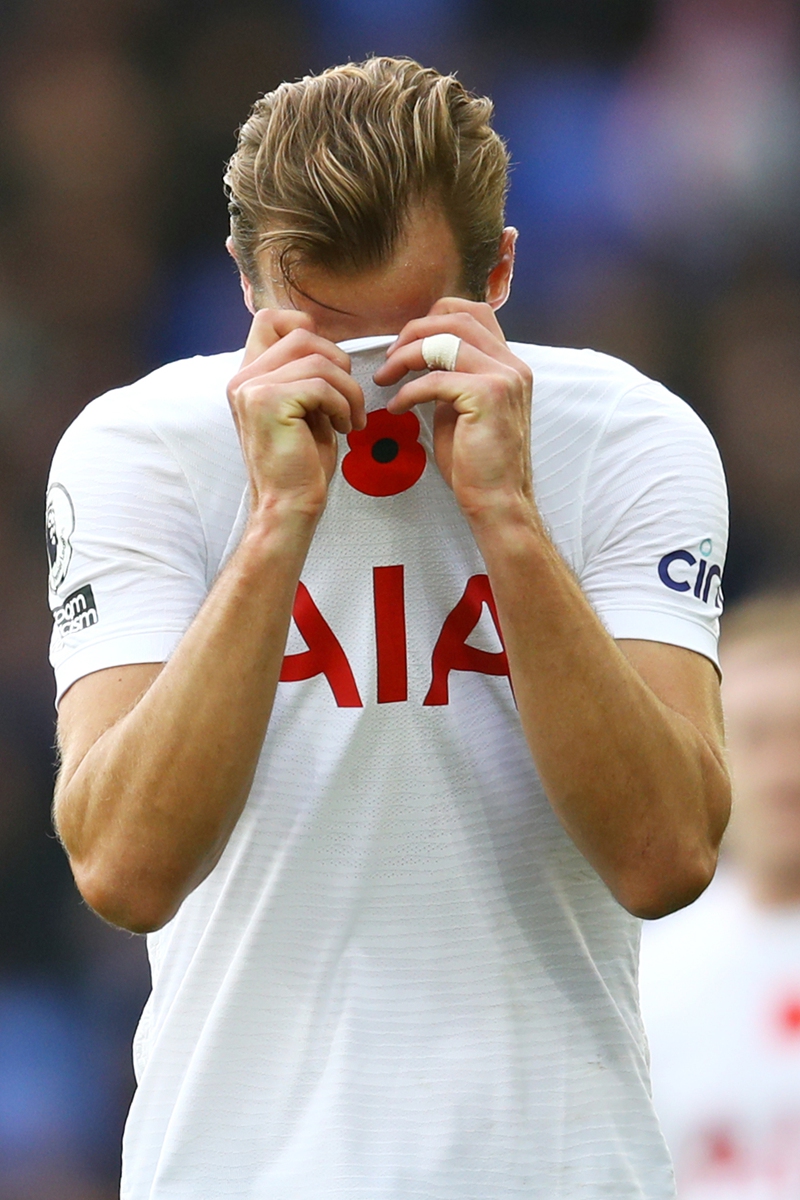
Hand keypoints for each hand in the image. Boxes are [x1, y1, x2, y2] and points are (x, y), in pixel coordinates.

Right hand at [227, 309, 365, 519]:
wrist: (288, 505)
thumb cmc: (302, 463)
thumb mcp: (305, 408)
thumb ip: (306, 374)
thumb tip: (331, 347)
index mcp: (248, 376)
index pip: (269, 319)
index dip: (305, 329)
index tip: (329, 367)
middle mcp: (243, 378)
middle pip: (302, 335)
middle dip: (338, 364)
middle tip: (349, 400)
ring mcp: (251, 388)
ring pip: (318, 360)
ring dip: (347, 390)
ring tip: (350, 419)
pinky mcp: (268, 402)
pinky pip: (322, 385)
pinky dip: (343, 405)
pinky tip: (344, 428)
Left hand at [373, 299, 534, 524]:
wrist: (496, 500)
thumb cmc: (475, 462)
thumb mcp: (461, 408)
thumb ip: (450, 377)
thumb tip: (419, 357)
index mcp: (508, 364)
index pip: (472, 312)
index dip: (433, 319)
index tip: (406, 345)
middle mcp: (512, 364)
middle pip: (456, 317)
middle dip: (413, 332)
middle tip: (388, 359)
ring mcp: (504, 377)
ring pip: (444, 340)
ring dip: (406, 356)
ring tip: (386, 378)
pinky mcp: (488, 396)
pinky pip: (435, 379)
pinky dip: (408, 391)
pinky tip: (396, 407)